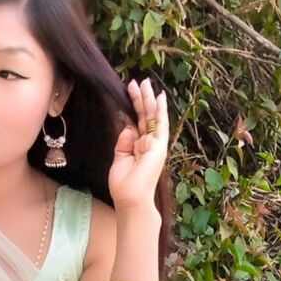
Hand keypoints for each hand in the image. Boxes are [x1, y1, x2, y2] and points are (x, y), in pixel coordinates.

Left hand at [108, 77, 168, 209]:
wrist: (131, 198)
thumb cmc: (124, 185)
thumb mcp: (120, 159)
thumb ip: (124, 142)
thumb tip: (128, 126)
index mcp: (139, 147)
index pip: (136, 123)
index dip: (132, 108)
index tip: (127, 93)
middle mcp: (149, 144)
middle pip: (144, 116)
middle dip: (140, 99)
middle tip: (136, 82)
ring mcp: (155, 144)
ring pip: (152, 116)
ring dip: (149, 99)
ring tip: (144, 82)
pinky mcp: (159, 146)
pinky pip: (160, 124)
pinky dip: (161, 110)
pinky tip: (160, 97)